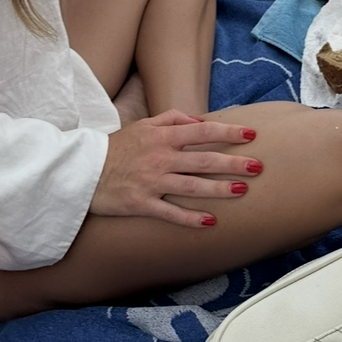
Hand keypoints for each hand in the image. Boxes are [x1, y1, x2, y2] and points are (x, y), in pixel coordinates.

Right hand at [89, 109, 261, 227]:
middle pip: (204, 160)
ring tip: (243, 191)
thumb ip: (173, 119)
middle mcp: (161, 158)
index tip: (251, 134)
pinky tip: (210, 222)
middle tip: (258, 166)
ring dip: (220, 189)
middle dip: (233, 163)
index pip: (203, 131)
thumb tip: (199, 121)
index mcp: (163, 137)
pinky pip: (170, 212)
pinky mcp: (142, 204)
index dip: (229, 131)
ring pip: (193, 186)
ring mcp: (152, 182)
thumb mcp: (143, 125)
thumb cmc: (117, 147)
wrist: (82, 170)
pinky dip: (191, 218)